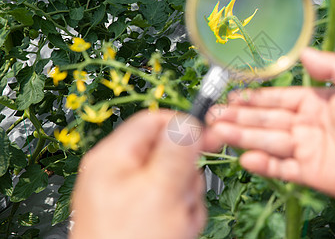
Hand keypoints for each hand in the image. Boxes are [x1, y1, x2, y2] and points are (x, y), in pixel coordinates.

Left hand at [70, 111, 204, 238]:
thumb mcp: (159, 193)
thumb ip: (176, 153)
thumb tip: (188, 121)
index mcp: (113, 158)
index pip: (153, 121)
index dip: (183, 126)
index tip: (208, 137)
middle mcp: (120, 174)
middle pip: (169, 153)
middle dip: (186, 175)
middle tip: (182, 196)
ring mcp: (131, 196)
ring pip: (175, 179)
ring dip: (186, 199)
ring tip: (177, 222)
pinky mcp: (142, 214)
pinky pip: (172, 202)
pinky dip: (181, 216)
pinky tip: (175, 231)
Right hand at [204, 48, 334, 199]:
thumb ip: (331, 66)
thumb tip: (304, 52)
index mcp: (314, 102)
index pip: (275, 99)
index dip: (252, 98)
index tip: (230, 96)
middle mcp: (305, 125)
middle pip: (264, 121)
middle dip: (237, 117)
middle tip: (212, 116)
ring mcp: (305, 149)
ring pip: (266, 142)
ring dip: (240, 137)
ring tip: (216, 133)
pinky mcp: (310, 172)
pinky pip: (281, 169)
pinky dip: (263, 165)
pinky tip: (244, 158)